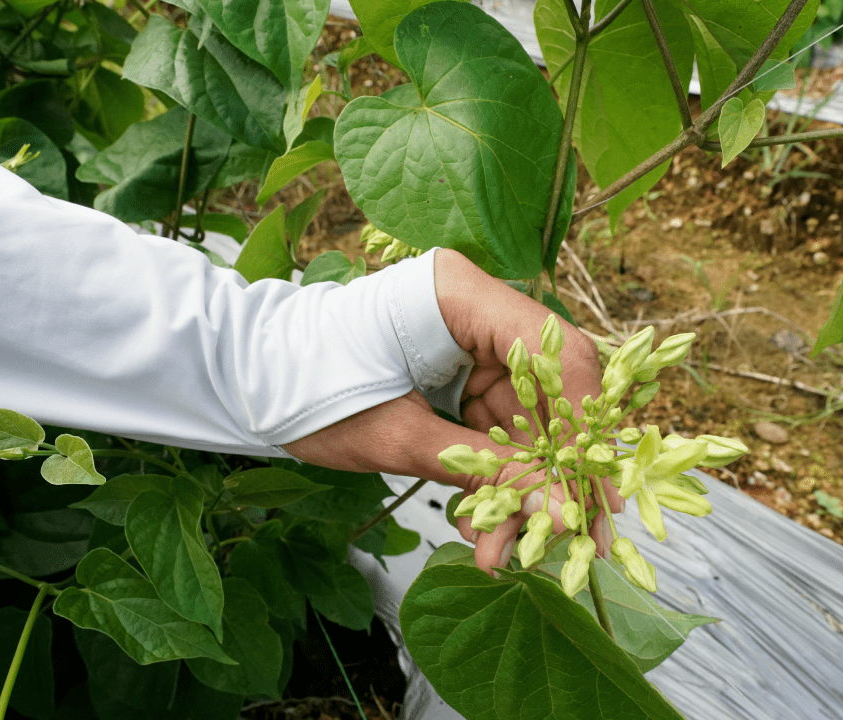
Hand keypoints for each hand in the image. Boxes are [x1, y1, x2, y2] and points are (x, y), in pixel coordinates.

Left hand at [283, 249, 623, 573]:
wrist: (249, 384)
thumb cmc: (306, 389)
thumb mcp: (396, 437)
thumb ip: (480, 470)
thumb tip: (557, 510)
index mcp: (459, 293)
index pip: (553, 350)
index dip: (583, 422)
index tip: (593, 489)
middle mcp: (477, 311)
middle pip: (550, 390)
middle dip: (558, 468)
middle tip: (578, 533)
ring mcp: (471, 345)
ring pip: (526, 420)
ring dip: (523, 488)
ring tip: (512, 548)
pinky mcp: (460, 377)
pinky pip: (496, 431)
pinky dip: (495, 481)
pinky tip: (486, 530)